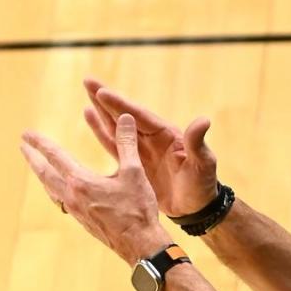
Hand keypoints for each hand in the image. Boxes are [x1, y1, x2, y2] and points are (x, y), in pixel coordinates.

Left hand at [20, 113, 170, 264]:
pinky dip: (55, 192)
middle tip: (23, 148)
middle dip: (33, 159)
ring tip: (38, 169)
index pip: (55, 156)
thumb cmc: (139, 210)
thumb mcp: (135, 173)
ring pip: (52, 190)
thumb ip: (127, 144)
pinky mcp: (84, 222)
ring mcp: (77, 212)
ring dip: (43, 177)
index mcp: (82, 182)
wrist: (141, 245)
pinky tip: (60, 193)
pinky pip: (62, 203)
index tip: (27, 134)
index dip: (41, 143)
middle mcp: (73, 197)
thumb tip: (125, 118)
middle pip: (45, 174)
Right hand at [83, 78, 217, 216]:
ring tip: (86, 92)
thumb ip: (197, 143)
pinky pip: (114, 144)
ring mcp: (142, 150)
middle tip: (87, 81)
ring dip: (101, 110)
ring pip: (117, 126)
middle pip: (125, 114)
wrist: (196, 209)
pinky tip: (88, 116)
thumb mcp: (203, 164)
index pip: (140, 116)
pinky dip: (101, 131)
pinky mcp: (134, 164)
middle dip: (106, 99)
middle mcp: (152, 138)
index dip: (121, 105)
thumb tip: (204, 120)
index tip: (102, 92)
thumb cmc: (202, 186)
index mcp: (166, 135)